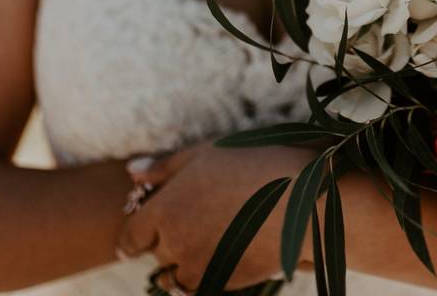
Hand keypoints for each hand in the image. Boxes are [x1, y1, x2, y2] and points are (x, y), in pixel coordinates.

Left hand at [117, 142, 314, 290]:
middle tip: (200, 220)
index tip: (140, 238)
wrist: (305, 199)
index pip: (131, 236)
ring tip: (217, 236)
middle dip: (170, 240)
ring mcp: (198, 266)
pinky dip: (208, 275)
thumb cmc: (257, 164)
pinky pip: (201, 286)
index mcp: (166, 208)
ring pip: (177, 275)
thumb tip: (131, 173)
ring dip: (187, 261)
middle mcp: (174, 242)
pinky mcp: (222, 282)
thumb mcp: (207, 152)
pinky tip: (230, 251)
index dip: (136, 236)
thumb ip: (166, 166)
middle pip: (158, 252)